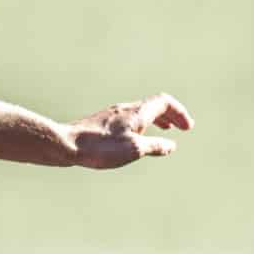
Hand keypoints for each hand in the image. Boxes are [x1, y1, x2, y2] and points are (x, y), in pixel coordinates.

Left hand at [68, 92, 192, 168]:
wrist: (66, 144)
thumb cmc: (100, 148)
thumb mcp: (134, 150)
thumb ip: (155, 146)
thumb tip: (171, 146)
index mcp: (137, 112)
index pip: (165, 102)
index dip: (180, 112)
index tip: (187, 127)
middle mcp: (126, 109)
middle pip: (155, 105)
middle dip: (171, 115)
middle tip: (182, 128)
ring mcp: (113, 114)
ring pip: (141, 112)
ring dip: (157, 119)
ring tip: (165, 131)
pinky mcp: (102, 122)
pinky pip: (130, 119)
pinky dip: (143, 125)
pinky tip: (137, 137)